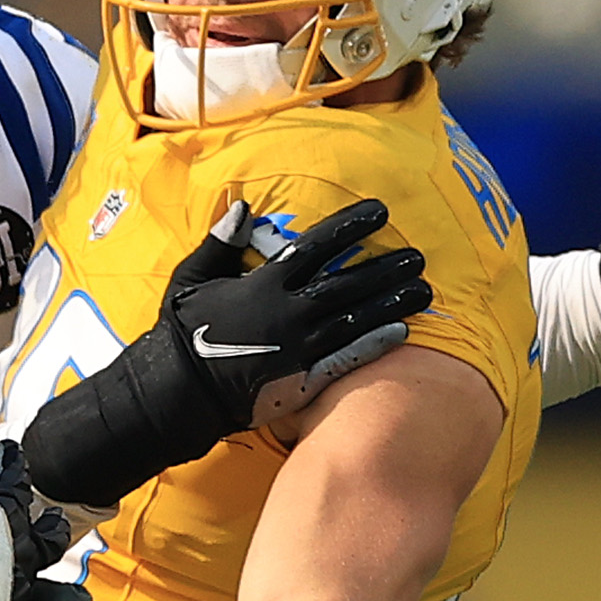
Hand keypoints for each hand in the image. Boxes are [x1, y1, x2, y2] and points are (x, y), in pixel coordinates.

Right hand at [16, 197, 428, 510]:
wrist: (178, 394)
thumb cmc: (182, 333)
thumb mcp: (192, 279)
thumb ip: (220, 243)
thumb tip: (243, 206)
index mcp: (263, 285)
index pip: (316, 246)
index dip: (350, 226)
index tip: (381, 211)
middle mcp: (287, 313)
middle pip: (346, 283)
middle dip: (384, 267)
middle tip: (418, 256)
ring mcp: (298, 348)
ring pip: (353, 318)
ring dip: (391, 302)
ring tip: (423, 289)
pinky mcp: (302, 380)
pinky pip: (345, 359)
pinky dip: (373, 344)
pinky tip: (402, 332)